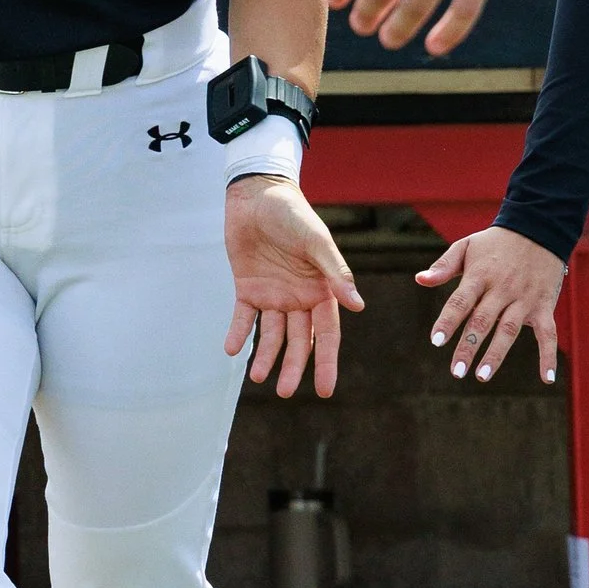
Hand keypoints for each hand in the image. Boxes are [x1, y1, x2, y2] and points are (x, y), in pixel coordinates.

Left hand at [223, 176, 361, 398]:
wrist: (257, 194)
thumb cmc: (293, 214)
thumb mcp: (316, 241)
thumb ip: (335, 272)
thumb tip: (357, 306)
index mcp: (321, 290)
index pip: (326, 334)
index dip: (325, 362)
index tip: (324, 390)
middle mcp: (299, 298)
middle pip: (298, 341)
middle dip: (293, 367)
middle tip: (284, 392)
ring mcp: (273, 295)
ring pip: (271, 335)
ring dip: (265, 357)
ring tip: (259, 379)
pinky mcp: (248, 288)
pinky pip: (243, 317)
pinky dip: (238, 334)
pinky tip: (231, 350)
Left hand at [417, 226, 566, 382]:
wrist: (540, 229)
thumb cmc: (496, 242)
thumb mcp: (467, 246)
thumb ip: (444, 266)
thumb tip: (420, 280)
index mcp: (479, 275)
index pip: (460, 301)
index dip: (448, 321)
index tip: (436, 342)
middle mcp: (502, 288)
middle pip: (482, 320)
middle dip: (469, 346)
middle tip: (456, 371)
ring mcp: (524, 298)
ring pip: (510, 329)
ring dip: (497, 354)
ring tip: (482, 375)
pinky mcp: (544, 306)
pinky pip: (548, 334)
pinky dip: (549, 355)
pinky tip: (546, 378)